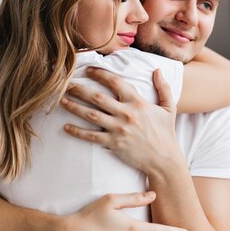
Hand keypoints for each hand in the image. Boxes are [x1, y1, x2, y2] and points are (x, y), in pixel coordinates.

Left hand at [60, 67, 181, 174]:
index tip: (88, 70)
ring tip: (61, 101)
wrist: (164, 160)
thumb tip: (158, 70)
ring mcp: (118, 129)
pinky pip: (91, 136)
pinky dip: (77, 131)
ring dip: (74, 107)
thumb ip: (164, 88)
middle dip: (79, 89)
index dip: (100, 74)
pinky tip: (66, 127)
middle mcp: (126, 114)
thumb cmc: (166, 133)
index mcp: (137, 102)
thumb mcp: (169, 108)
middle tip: (66, 84)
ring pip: (91, 115)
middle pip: (97, 97)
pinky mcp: (113, 143)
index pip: (115, 82)